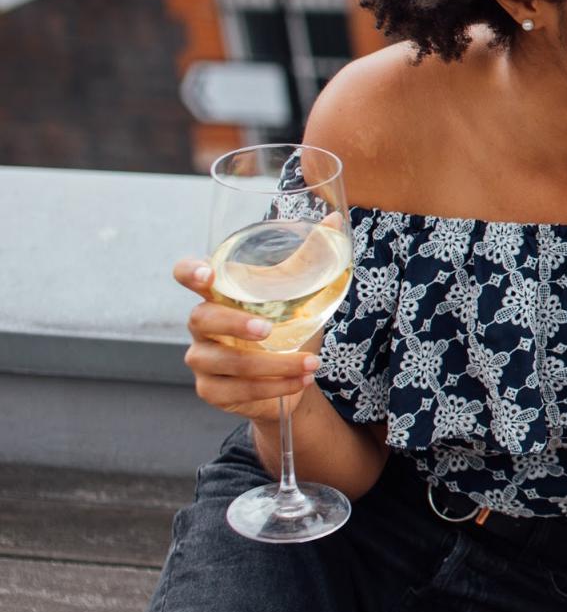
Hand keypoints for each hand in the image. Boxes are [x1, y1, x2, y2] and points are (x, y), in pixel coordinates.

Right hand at [174, 256, 319, 424]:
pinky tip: (301, 381)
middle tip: (268, 330)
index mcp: (219, 292)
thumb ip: (309, 259)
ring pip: (226, 362)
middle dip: (235, 324)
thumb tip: (335, 221)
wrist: (293, 375)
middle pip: (202, 319)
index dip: (190, 272)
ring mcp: (203, 358)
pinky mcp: (212, 389)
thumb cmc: (288, 324)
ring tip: (312, 363)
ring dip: (273, 364)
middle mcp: (202, 324)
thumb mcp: (299, 293)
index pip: (187, 273)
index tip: (206, 274)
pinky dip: (275, 387)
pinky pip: (237, 391)